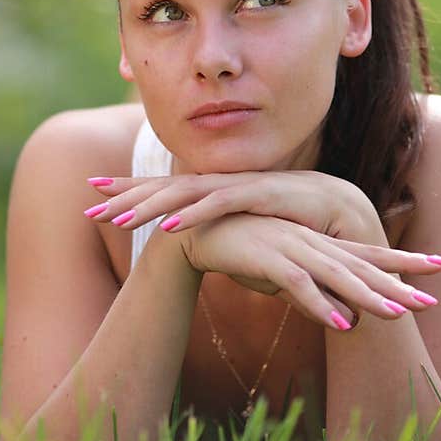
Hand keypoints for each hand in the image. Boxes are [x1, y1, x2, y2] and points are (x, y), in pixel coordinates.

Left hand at [84, 168, 377, 242]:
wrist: (350, 222)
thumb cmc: (301, 234)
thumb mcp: (250, 241)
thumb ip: (223, 242)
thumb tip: (198, 255)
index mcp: (219, 194)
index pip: (167, 188)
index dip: (131, 189)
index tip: (95, 192)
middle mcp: (226, 184)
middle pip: (167, 185)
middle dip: (127, 192)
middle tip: (90, 202)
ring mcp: (244, 186)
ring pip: (187, 192)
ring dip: (151, 204)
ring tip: (117, 218)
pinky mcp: (264, 194)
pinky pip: (221, 204)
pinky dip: (194, 214)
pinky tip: (167, 225)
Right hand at [156, 210, 440, 329]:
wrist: (193, 234)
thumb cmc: (240, 254)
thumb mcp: (284, 277)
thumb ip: (316, 292)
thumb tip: (345, 315)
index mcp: (318, 247)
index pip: (370, 256)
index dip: (405, 262)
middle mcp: (311, 244)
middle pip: (363, 267)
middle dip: (400, 283)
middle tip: (433, 299)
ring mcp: (291, 247)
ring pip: (337, 275)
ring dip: (368, 296)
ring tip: (397, 315)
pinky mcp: (267, 256)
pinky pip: (299, 282)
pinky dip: (320, 302)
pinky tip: (340, 322)